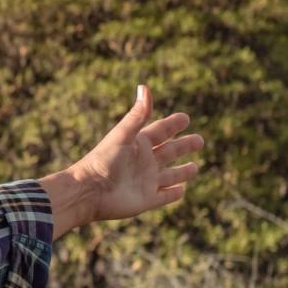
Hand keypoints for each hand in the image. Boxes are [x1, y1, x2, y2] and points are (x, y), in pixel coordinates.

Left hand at [67, 84, 204, 224]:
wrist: (88, 192)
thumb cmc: (103, 161)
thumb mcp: (122, 135)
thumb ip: (137, 115)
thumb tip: (144, 87)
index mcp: (138, 144)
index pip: (161, 131)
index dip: (173, 124)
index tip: (185, 118)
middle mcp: (143, 162)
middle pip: (169, 152)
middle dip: (184, 146)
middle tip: (200, 140)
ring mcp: (145, 181)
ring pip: (169, 175)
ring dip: (182, 172)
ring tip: (195, 167)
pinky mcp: (146, 200)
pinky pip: (163, 197)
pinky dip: (174, 194)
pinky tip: (182, 190)